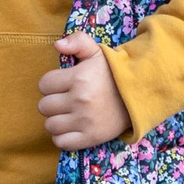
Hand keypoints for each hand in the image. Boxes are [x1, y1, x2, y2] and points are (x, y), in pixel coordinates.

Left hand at [39, 33, 129, 151]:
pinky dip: (61, 137)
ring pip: (50, 125)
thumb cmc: (113, 73)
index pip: (44, 84)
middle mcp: (80, 100)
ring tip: (67, 114)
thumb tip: (57, 45)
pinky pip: (61, 142)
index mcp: (79, 78)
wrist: (139, 95)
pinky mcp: (91, 137)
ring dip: (55, 119)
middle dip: (52, 101)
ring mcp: (85, 121)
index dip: (50, 83)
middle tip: (65, 99)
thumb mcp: (97, 52)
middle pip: (44, 106)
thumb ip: (77, 41)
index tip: (62, 84)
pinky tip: (70, 127)